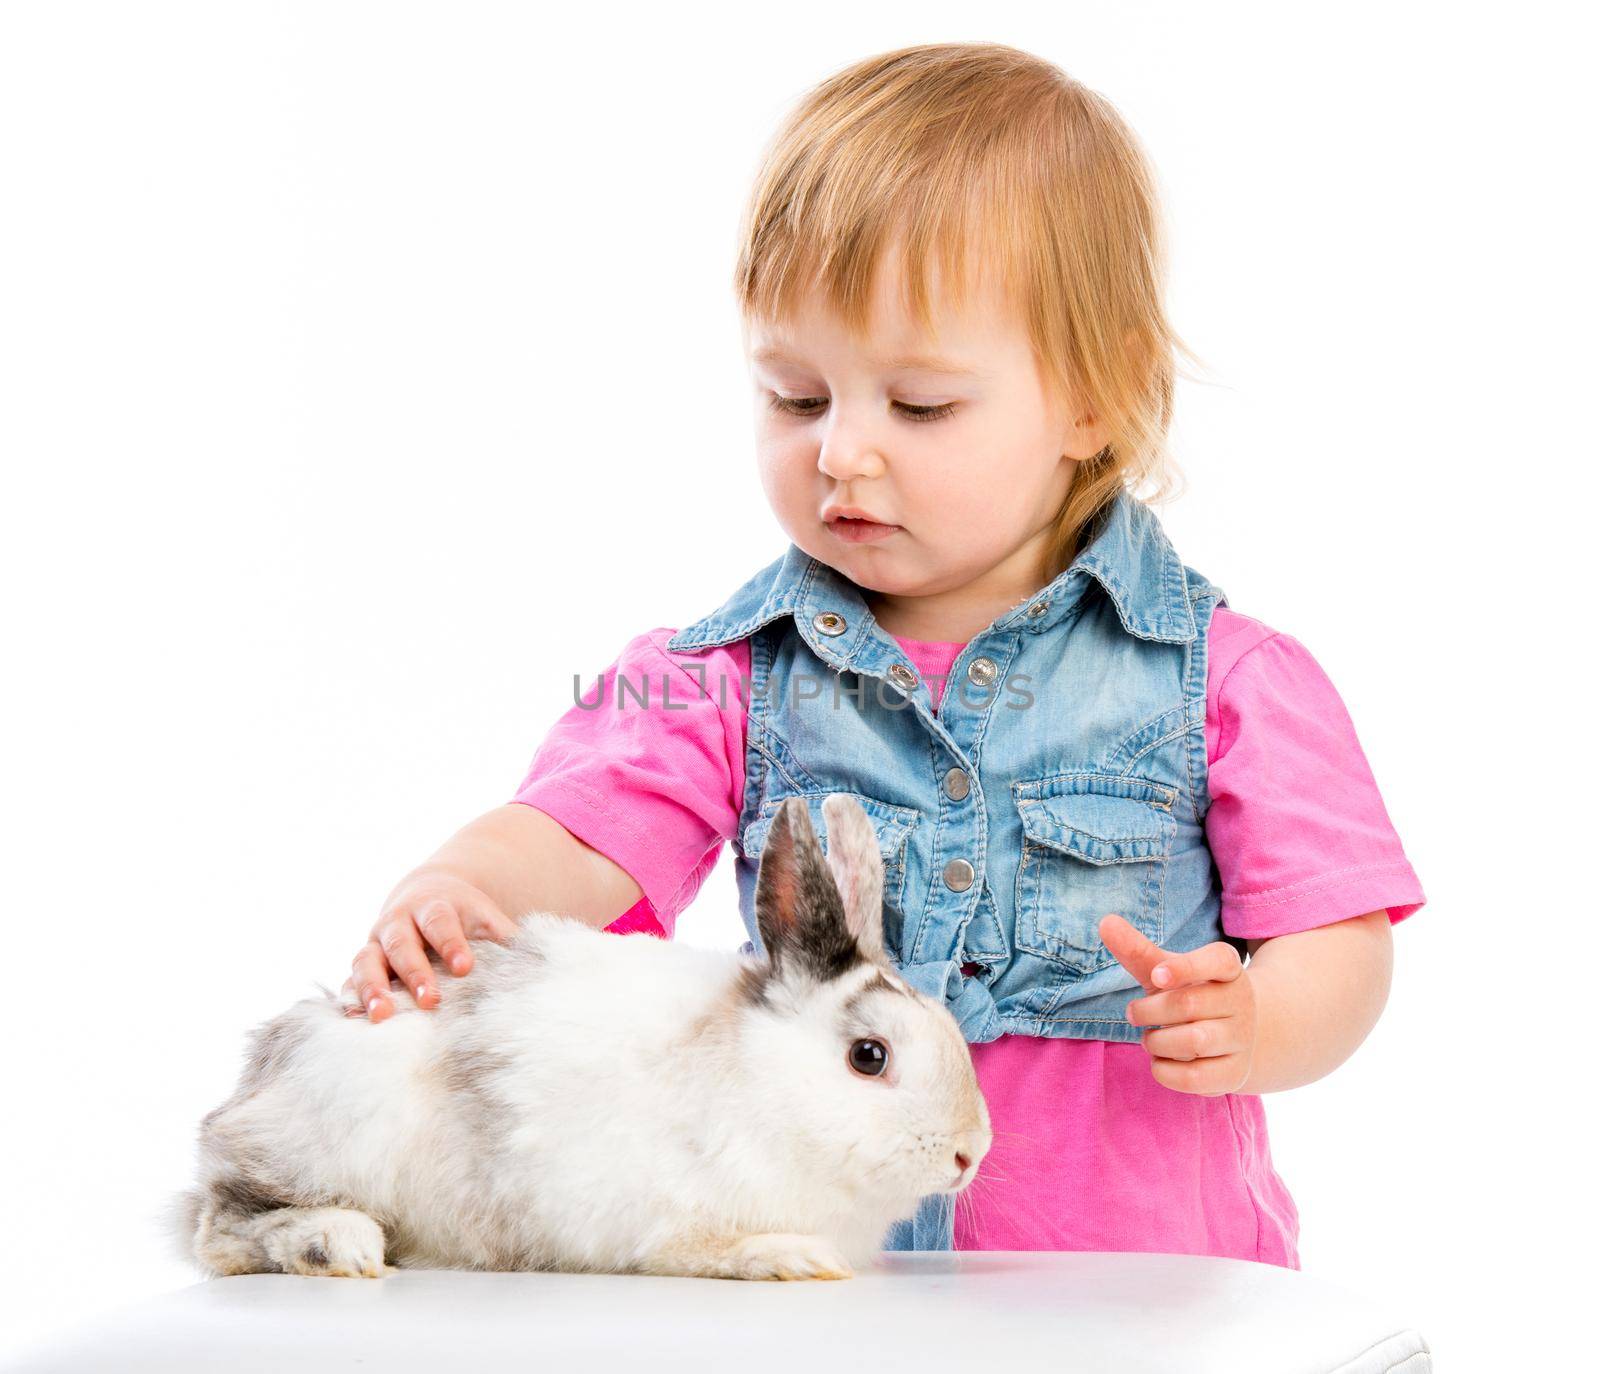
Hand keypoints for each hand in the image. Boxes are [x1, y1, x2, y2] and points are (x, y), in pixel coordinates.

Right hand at [342, 870, 518, 1022]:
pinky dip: (349, 999)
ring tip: (382, 1016)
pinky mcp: (362, 965)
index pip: (440, 921)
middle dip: (414, 972)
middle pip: (402, 943)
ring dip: (372, 988)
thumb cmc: (463, 917)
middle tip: (430, 1001)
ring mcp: (375, 943)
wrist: (425, 897)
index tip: (465, 968)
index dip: (452, 944)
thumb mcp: (484, 918)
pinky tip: (353, 1020)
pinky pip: (348, 982)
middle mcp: (398, 921)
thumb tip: (538, 963)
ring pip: (365, 961)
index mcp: (433, 906)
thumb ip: (504, 938)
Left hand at [1098, 913, 1256, 1096]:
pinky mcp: (1235, 1073)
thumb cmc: (1190, 995)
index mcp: (1227, 969)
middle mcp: (1240, 1001)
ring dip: (1157, 1042)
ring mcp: (1241, 1038)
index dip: (1184, 968)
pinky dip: (1166, 1072)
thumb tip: (1105, 921)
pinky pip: (1195, 1077)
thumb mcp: (1167, 972)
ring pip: (1193, 1042)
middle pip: (1188, 1004)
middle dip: (1149, 1011)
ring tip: (1149, 1039)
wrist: (1235, 1036)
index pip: (1216, 961)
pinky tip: (1160, 1062)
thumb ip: (1138, 950)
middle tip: (1134, 1014)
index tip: (1156, 976)